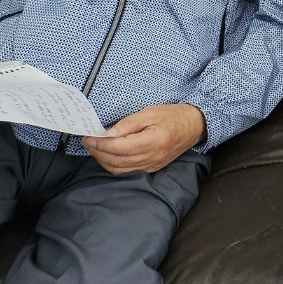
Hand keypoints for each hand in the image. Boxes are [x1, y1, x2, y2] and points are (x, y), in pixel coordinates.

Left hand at [83, 103, 205, 174]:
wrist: (194, 126)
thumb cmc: (172, 115)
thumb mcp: (149, 113)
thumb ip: (126, 124)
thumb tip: (105, 134)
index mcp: (153, 141)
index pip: (119, 148)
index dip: (101, 144)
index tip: (89, 137)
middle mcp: (152, 158)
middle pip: (116, 161)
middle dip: (98, 152)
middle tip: (88, 141)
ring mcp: (151, 166)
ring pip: (119, 169)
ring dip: (103, 160)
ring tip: (95, 147)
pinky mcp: (151, 169)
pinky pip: (127, 171)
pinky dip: (113, 164)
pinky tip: (108, 154)